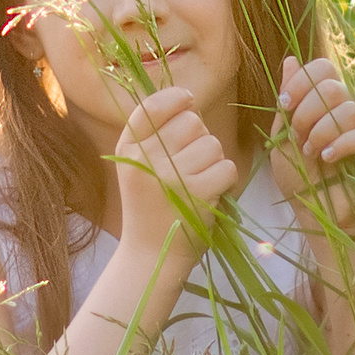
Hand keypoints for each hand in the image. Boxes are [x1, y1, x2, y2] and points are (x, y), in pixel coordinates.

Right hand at [113, 86, 237, 259]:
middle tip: (192, 163)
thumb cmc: (151, 208)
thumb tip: (188, 101)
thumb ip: (153, 136)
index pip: (151, 107)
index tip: (188, 101)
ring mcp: (171, 176)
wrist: (150, 256)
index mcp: (128, 150)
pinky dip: (226, 179)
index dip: (175, 98)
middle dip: (200, 137)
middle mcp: (145, 159)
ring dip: (214, 160)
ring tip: (199, 182)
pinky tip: (211, 194)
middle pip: (192, 122)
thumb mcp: (137, 168)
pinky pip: (227, 167)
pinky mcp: (197, 194)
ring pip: (213, 144)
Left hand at [271, 55, 354, 231]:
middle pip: (332, 87)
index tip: (284, 105)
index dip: (302, 81)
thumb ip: (288, 102)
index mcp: (328, 103)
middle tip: (298, 139)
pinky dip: (342, 144)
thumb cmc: (301, 179)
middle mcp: (352, 109)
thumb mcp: (283, 138)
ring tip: (312, 154)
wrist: (319, 215)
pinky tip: (329, 158)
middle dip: (307, 112)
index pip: (323, 69)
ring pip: (349, 108)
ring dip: (322, 131)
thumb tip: (290, 59)